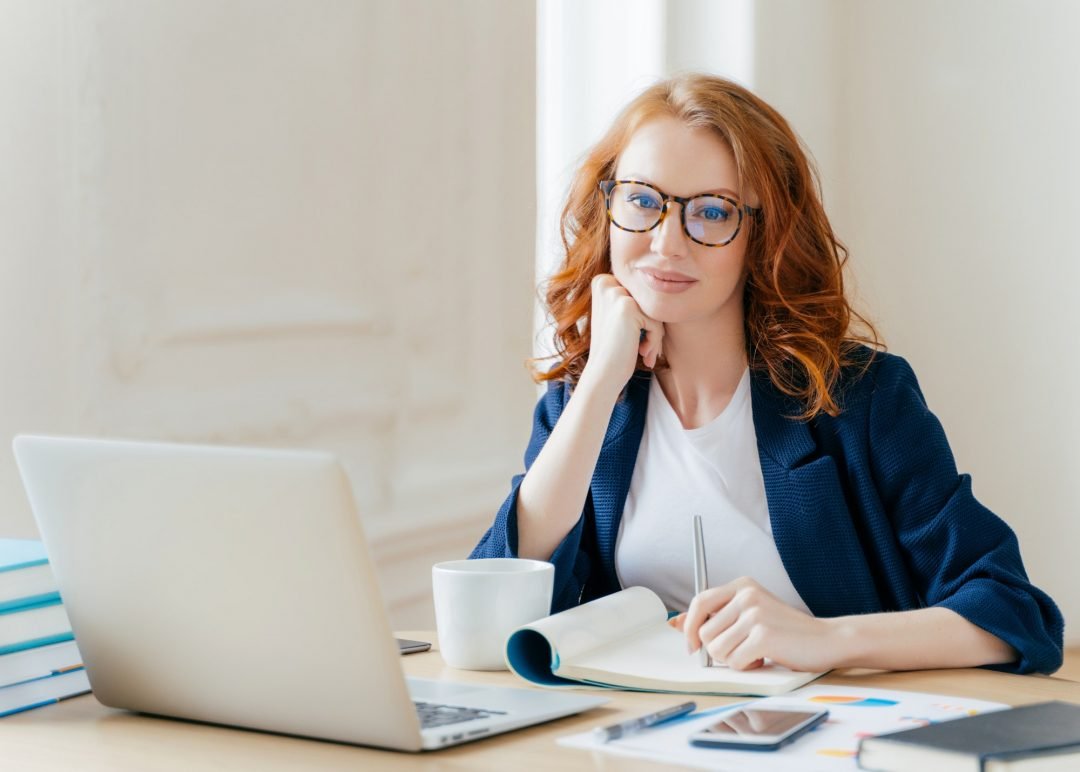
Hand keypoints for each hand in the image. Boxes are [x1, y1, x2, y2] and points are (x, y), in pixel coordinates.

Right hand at [580, 274, 663, 394]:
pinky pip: (656, 321)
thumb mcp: (618, 317)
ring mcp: (615, 293)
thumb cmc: (613, 349)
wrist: (602, 373)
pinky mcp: (626, 307)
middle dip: (652, 327)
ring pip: (654, 311)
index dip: (644, 318)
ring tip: (645, 353)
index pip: (640, 294)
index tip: (636, 337)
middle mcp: (606, 283)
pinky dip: (654, 340)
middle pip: (647, 301)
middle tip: (645, 350)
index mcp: (602, 281)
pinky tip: (641, 352)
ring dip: (655, 335)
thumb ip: (633, 298)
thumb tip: (663, 281)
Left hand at [668, 577, 836, 671]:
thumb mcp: (750, 615)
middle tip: (741, 651)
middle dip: (717, 650)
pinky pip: (734, 661)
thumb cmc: (786, 631)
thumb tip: (675, 623)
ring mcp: (755, 614)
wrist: (827, 640)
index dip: (689, 626)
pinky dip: (746, 667)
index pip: (699, 602)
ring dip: (733, 660)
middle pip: (704, 632)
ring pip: (716, 650)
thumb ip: (716, 617)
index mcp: (742, 585)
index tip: (691, 645)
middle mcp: (747, 595)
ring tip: (755, 653)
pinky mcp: (763, 636)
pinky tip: (765, 659)